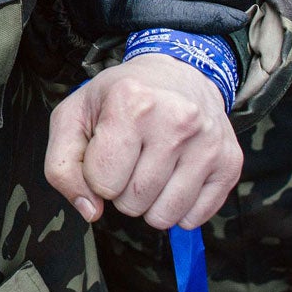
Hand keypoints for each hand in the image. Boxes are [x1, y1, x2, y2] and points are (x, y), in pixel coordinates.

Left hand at [45, 55, 239, 231]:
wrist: (178, 73)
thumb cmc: (120, 97)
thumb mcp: (74, 116)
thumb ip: (61, 166)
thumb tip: (90, 211)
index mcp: (131, 103)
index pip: (102, 182)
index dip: (96, 175)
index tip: (105, 151)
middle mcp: (176, 121)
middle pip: (133, 202)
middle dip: (122, 191)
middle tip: (129, 159)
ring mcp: (208, 143)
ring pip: (165, 216)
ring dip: (149, 204)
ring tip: (150, 169)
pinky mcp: (230, 163)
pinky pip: (195, 218)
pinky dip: (178, 209)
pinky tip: (174, 177)